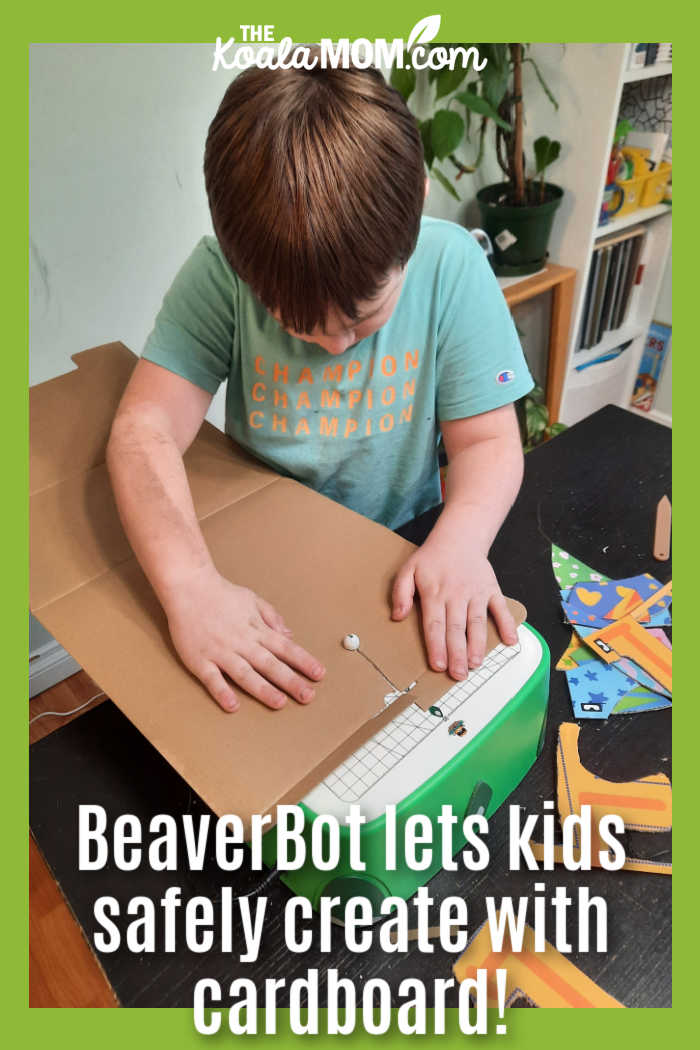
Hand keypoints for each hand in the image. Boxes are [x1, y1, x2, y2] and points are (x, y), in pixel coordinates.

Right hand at [163, 565, 324, 711]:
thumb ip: (271, 617)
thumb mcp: (252, 600)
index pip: (285, 647)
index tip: (319, 674)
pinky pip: (212, 679)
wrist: (188, 587)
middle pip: (270, 664)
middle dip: (290, 681)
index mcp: (256, 629)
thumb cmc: (221, 594)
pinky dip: (222, 692)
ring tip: (279, 703)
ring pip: (245, 674)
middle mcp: (242, 642)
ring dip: (263, 689)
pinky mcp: (200, 660)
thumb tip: (290, 634)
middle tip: (308, 696)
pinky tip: (233, 706)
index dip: (303, 661)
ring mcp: (221, 652)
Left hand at [391, 536, 517, 679]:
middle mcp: (456, 595)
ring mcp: (476, 593)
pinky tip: (510, 641)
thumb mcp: (408, 570)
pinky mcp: (492, 589)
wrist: (459, 537)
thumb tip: (397, 617)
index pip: (435, 624)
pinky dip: (507, 624)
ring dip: (477, 644)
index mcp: (434, 593)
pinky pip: (500, 608)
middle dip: (457, 653)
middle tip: (458, 674)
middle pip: (456, 628)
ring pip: (477, 622)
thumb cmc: (432, 558)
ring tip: (475, 664)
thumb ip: (400, 593)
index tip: (439, 665)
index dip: (437, 646)